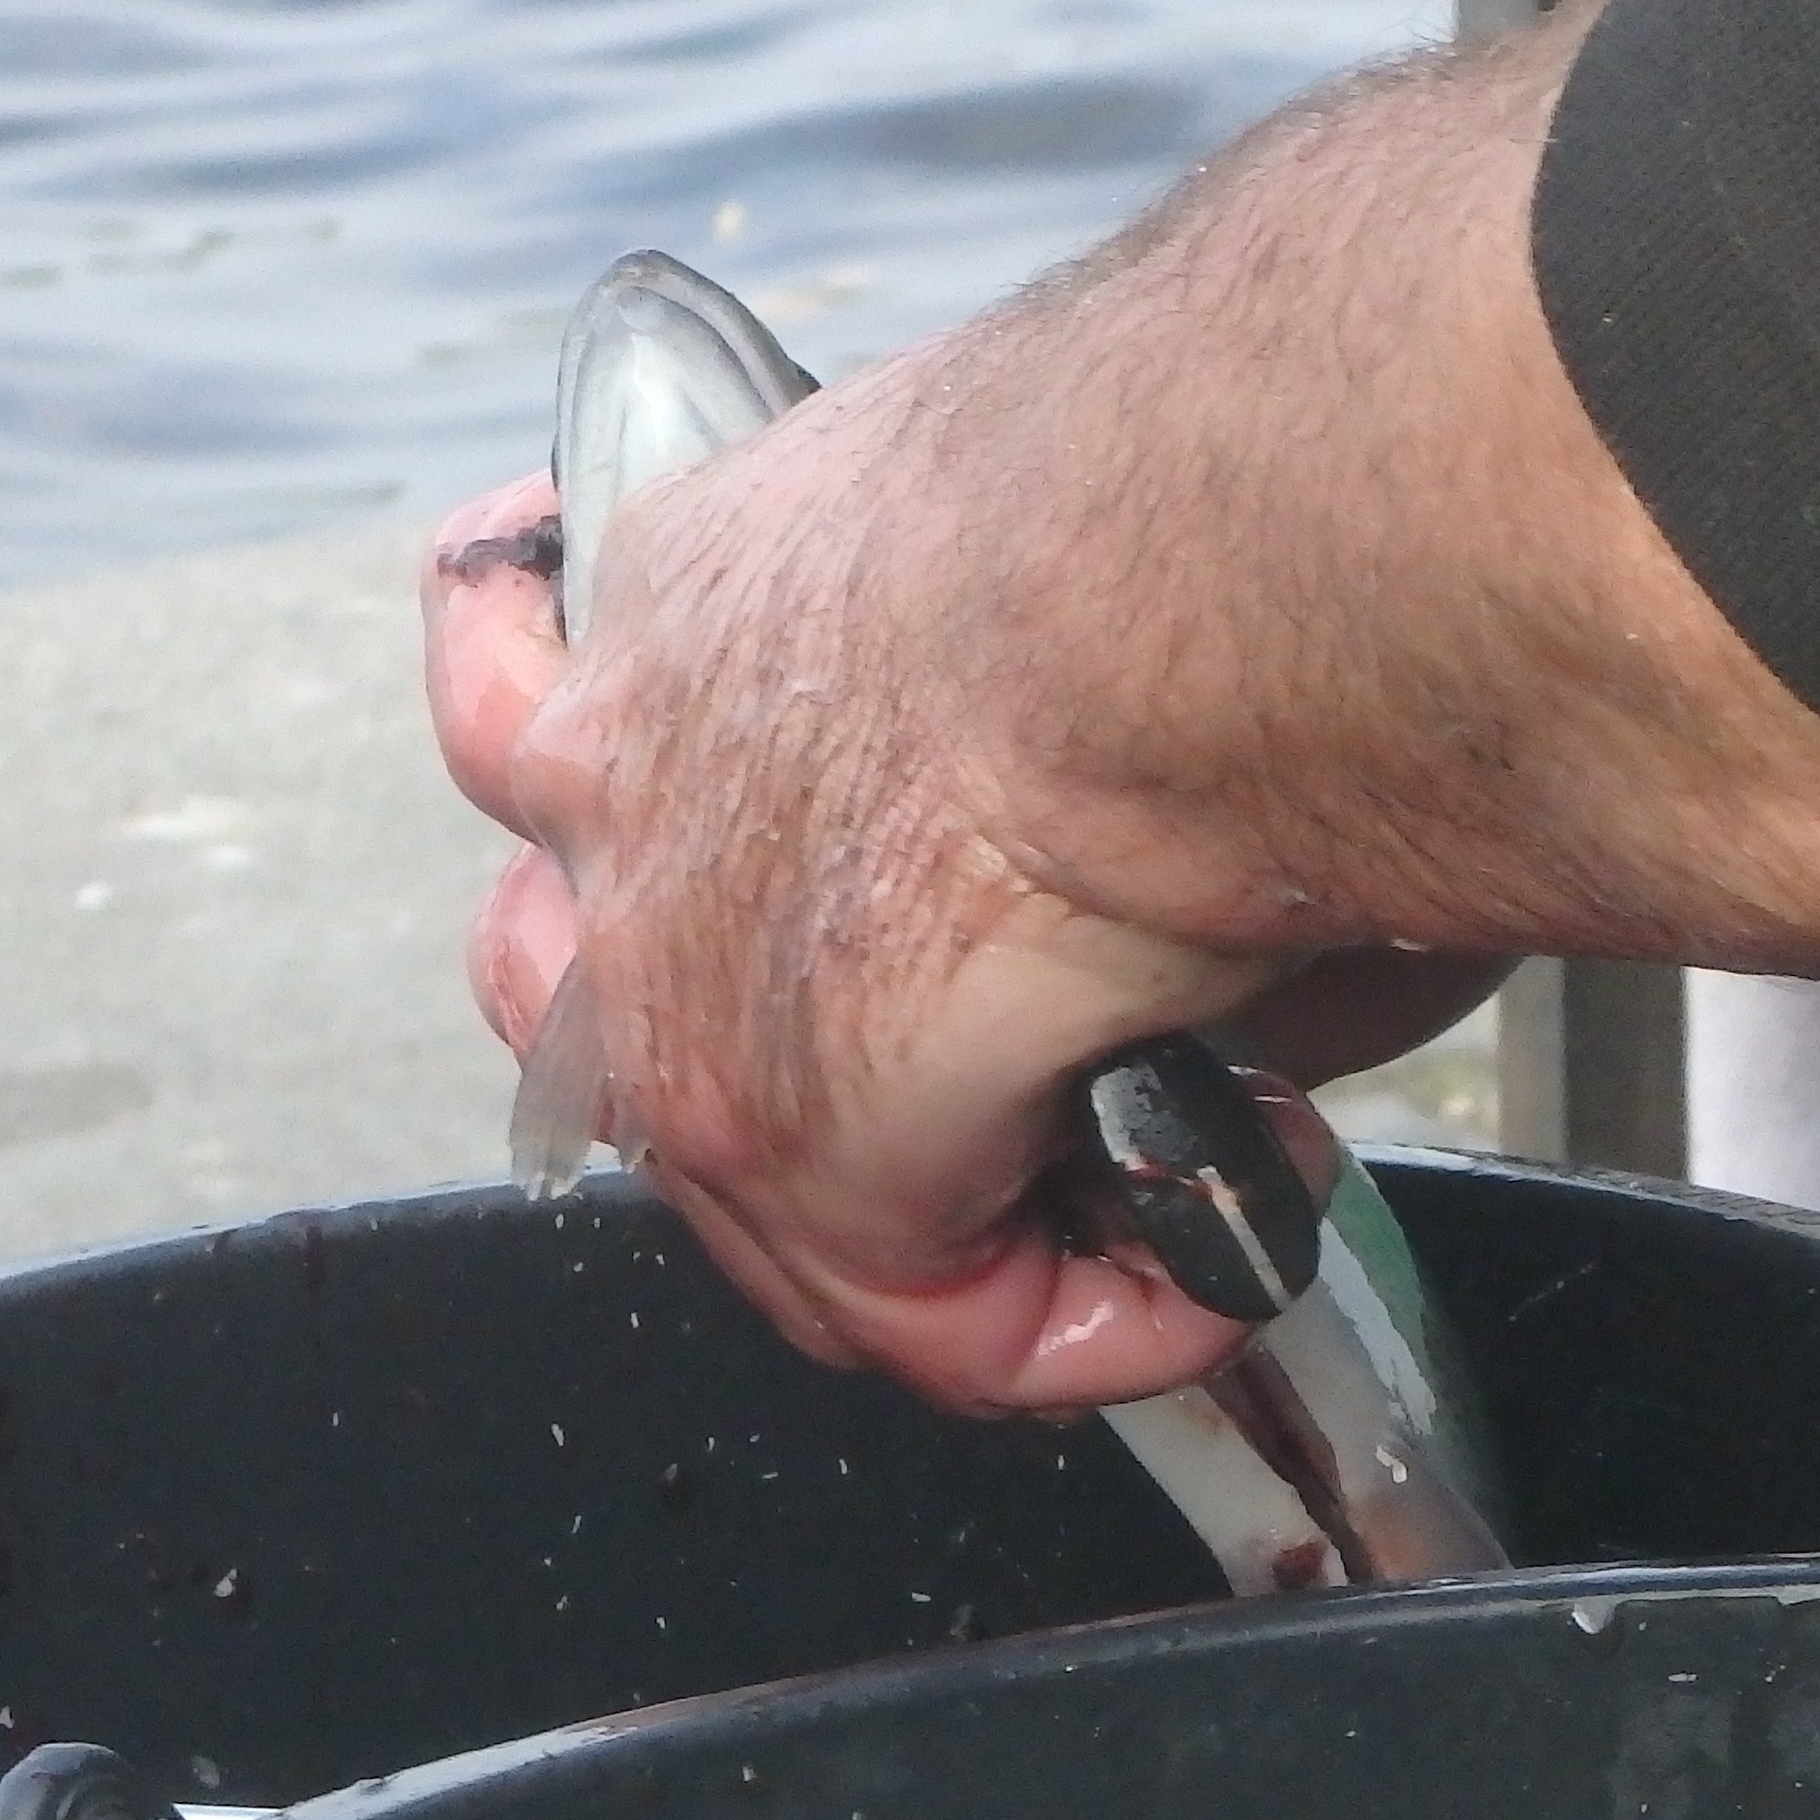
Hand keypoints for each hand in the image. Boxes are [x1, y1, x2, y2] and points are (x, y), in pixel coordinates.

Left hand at [425, 6, 1819, 1414]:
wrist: (1209, 550)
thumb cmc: (1218, 503)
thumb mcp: (1082, 605)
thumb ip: (1046, 783)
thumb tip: (1176, 960)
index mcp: (699, 587)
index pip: (601, 742)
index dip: (727, 850)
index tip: (889, 882)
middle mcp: (624, 769)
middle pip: (610, 990)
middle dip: (805, 1074)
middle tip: (1012, 1097)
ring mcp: (662, 962)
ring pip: (744, 1178)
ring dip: (934, 1224)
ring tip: (1128, 1206)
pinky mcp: (770, 1121)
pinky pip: (922, 1308)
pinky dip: (1088, 1316)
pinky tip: (1215, 1253)